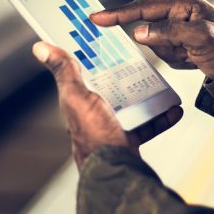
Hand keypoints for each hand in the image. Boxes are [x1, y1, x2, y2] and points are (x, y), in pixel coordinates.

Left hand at [34, 41, 183, 166]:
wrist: (116, 173)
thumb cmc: (94, 136)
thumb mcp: (78, 97)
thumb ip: (64, 72)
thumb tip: (40, 47)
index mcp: (78, 101)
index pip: (81, 72)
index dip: (89, 56)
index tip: (102, 40)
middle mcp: (92, 114)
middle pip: (109, 87)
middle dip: (124, 73)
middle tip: (138, 57)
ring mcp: (111, 128)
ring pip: (131, 105)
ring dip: (147, 94)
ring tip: (158, 81)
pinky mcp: (129, 140)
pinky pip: (148, 125)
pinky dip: (161, 117)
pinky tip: (173, 109)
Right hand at [89, 0, 213, 78]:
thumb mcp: (200, 38)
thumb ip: (168, 32)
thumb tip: (138, 32)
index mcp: (182, 2)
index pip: (143, 7)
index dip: (118, 13)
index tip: (96, 17)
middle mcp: (176, 10)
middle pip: (148, 26)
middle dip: (161, 43)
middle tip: (176, 49)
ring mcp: (176, 26)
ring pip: (154, 43)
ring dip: (172, 53)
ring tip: (193, 55)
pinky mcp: (177, 40)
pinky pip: (163, 52)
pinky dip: (176, 59)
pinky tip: (193, 58)